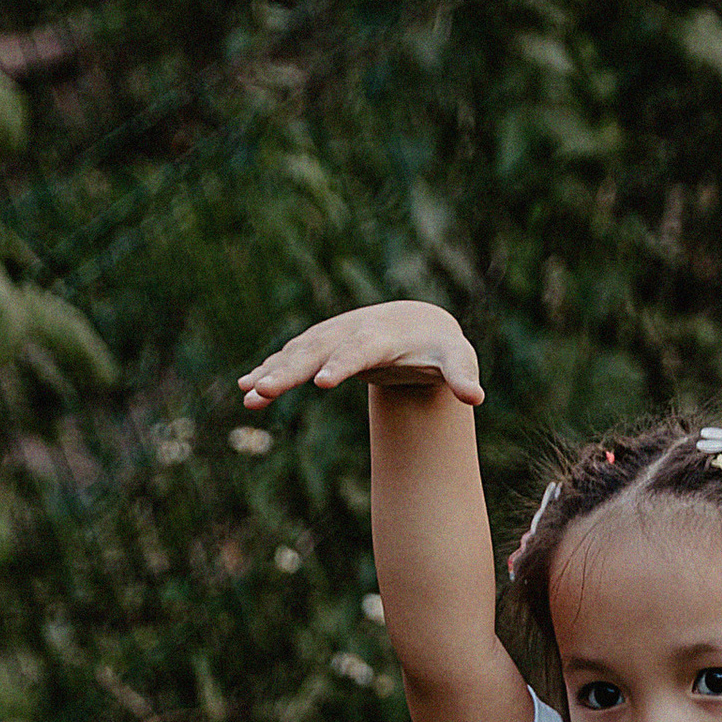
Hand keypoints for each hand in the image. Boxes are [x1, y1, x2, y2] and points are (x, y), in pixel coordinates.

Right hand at [238, 303, 483, 409]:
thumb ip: (463, 375)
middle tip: (263, 391)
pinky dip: (268, 371)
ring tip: (247, 394)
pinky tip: (247, 389)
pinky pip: (290, 358)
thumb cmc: (441, 347)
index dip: (341, 365)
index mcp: (381, 336)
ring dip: (270, 373)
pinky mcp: (320, 345)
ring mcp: (332, 337)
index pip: (359, 350)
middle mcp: (350, 332)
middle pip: (316, 352)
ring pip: (296, 354)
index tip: (322, 383)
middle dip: (290, 371)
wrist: (420, 325)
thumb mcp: (458, 359)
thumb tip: (475, 397)